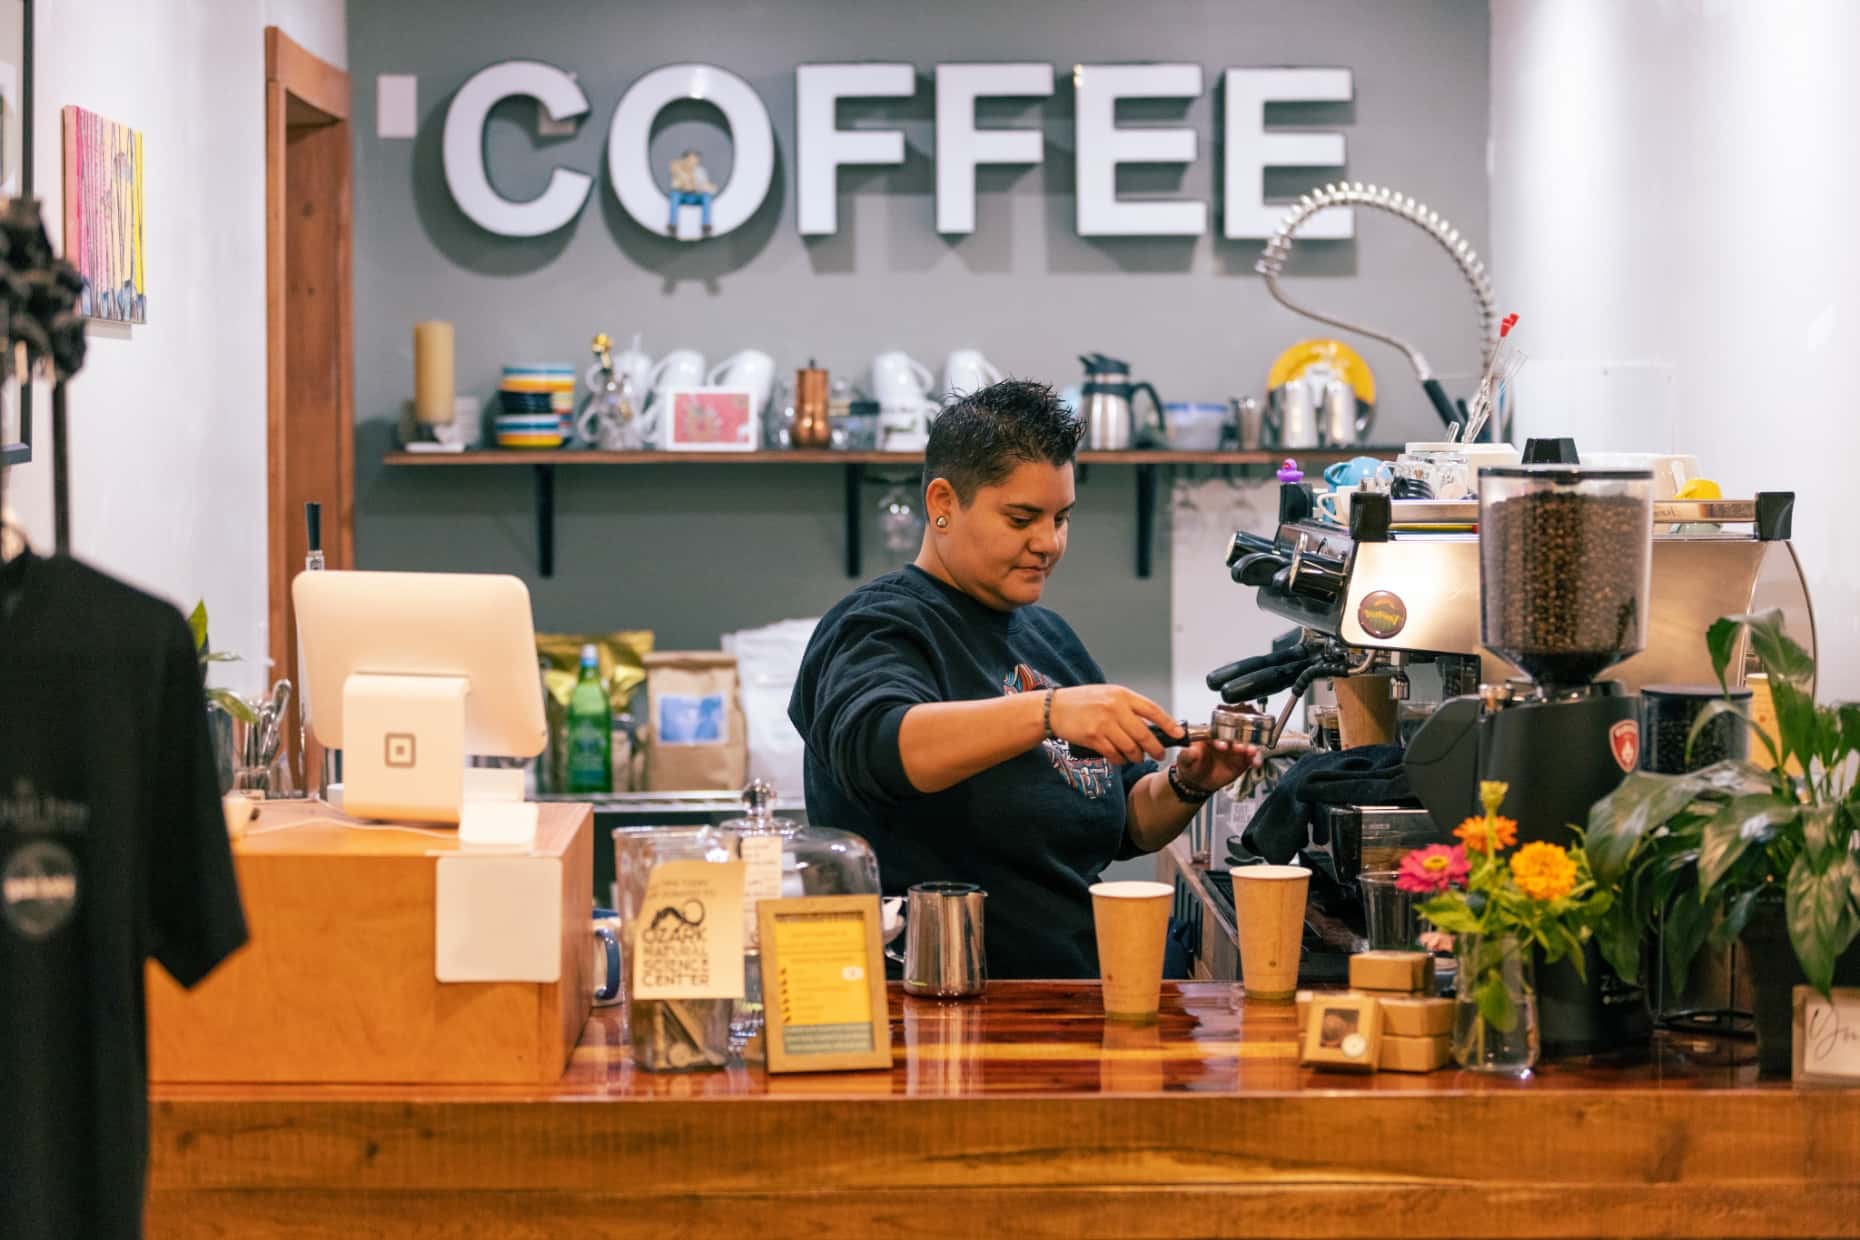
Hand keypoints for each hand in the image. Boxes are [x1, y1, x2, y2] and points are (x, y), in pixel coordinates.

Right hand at [1047, 684, 1177, 762]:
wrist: (1054, 708)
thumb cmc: (1082, 701)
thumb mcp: (1109, 695)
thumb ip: (1129, 707)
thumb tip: (1152, 724)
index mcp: (1122, 695)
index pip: (1152, 710)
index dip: (1168, 724)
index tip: (1178, 733)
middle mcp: (1114, 708)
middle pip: (1144, 734)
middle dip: (1155, 748)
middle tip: (1159, 754)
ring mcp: (1104, 723)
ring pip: (1131, 748)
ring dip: (1137, 756)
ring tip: (1137, 757)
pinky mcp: (1093, 737)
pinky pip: (1114, 754)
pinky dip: (1120, 759)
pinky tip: (1119, 758)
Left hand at [1173, 738, 1263, 793]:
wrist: (1197, 780)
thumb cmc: (1191, 764)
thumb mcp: (1186, 759)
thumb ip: (1188, 754)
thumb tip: (1189, 750)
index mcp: (1211, 735)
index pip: (1218, 733)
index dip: (1221, 738)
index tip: (1223, 746)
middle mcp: (1225, 739)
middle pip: (1236, 736)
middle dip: (1239, 741)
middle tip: (1241, 748)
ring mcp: (1235, 750)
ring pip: (1246, 745)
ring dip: (1250, 748)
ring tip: (1251, 753)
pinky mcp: (1242, 760)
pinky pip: (1251, 758)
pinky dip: (1255, 759)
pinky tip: (1256, 763)